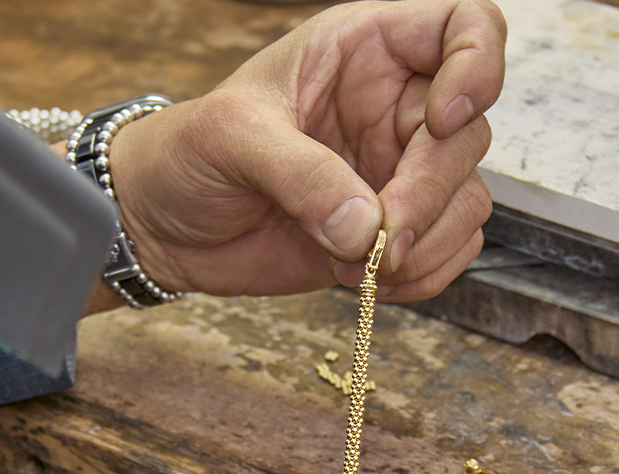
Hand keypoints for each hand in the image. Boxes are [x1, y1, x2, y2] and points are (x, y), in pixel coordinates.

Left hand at [108, 0, 505, 301]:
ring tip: (359, 268)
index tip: (443, 120)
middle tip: (382, 240)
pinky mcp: (382, 235)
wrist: (160, 226)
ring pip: (464, 203)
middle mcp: (391, 108)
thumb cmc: (187, 155)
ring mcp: (391, 175)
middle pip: (467, 138)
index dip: (477, 68)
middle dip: (431, 195)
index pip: (465, 27)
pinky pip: (441, 253)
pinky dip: (420, 277)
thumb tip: (367, 227)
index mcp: (364, 52)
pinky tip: (365, 282)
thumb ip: (300, 174)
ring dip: (427, 245)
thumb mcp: (231, 139)